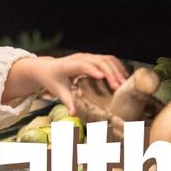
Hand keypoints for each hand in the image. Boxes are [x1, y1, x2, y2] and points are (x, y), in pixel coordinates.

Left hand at [4, 53, 127, 114]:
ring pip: (105, 59)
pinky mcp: (92, 57)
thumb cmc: (52, 80)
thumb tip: (74, 114)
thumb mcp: (58, 92)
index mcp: (68, 66)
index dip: (92, 70)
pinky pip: (108, 59)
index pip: (82, 65)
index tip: (102, 77)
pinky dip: (117, 66)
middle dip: (110, 73)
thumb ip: (67, 102)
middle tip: (118, 87)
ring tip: (124, 83)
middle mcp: (79, 58)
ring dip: (116, 69)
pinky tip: (124, 76)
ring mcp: (87, 56)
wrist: (46, 68)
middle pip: (98, 61)